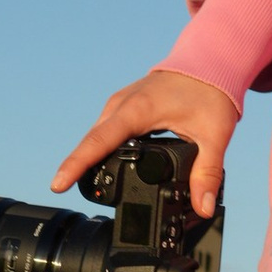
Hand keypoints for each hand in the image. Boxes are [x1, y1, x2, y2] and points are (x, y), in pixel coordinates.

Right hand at [52, 67, 240, 215]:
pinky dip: (100, 149)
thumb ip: (207, 173)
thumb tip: (203, 208)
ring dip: (88, 158)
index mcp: (137, 110)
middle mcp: (121, 106)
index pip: (99, 141)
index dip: (76, 164)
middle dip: (77, 168)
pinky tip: (103, 168)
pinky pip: (104, 131)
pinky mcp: (123, 108)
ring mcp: (119, 105)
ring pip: (96, 136)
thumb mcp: (214, 135)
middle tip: (64, 192)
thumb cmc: (211, 92)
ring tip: (81, 186)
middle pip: (91, 142)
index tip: (57, 184)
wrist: (209, 62)